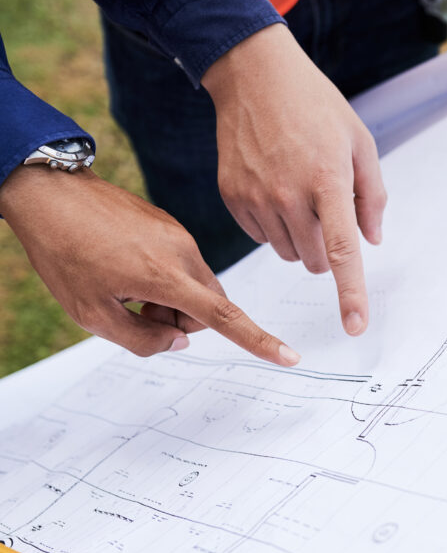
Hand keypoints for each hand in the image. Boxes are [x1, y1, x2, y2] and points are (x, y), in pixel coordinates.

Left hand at [0, 166, 300, 365]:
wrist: (50, 195)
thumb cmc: (64, 253)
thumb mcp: (91, 313)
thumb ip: (141, 339)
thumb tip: (179, 341)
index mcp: (165, 275)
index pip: (225, 317)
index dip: (259, 341)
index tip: (290, 357)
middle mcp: (183, 252)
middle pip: (211, 306)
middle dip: (184, 320)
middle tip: (137, 311)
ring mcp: (179, 235)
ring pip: (198, 287)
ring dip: (173, 299)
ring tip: (126, 286)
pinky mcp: (171, 225)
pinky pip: (184, 264)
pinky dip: (165, 277)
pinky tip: (126, 265)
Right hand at [202, 24, 383, 336]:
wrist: (254, 76)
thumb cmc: (316, 108)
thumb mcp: (360, 142)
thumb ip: (372, 196)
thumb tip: (372, 241)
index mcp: (327, 182)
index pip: (342, 251)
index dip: (351, 294)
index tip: (356, 327)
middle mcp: (289, 196)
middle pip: (317, 261)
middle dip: (330, 251)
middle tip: (328, 211)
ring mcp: (256, 198)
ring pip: (289, 253)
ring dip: (302, 238)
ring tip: (300, 192)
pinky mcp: (232, 197)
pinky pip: (261, 237)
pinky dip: (274, 226)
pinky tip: (274, 188)